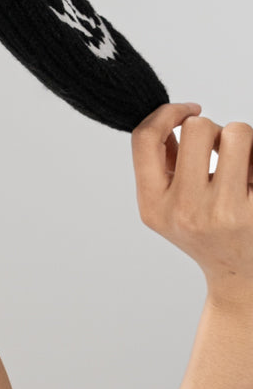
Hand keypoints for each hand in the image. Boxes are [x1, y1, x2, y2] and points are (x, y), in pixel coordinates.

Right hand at [132, 101, 252, 301]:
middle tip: (220, 152)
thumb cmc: (204, 233)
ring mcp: (227, 212)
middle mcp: (187, 210)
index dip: (167, 112)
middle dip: (213, 130)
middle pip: (198, 128)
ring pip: (238, 133)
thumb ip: (164, 165)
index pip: (145, 138)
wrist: (240, 277)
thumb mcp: (166, 208)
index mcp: (154, 206)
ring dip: (243, 140)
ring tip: (242, 165)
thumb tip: (174, 116)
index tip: (188, 110)